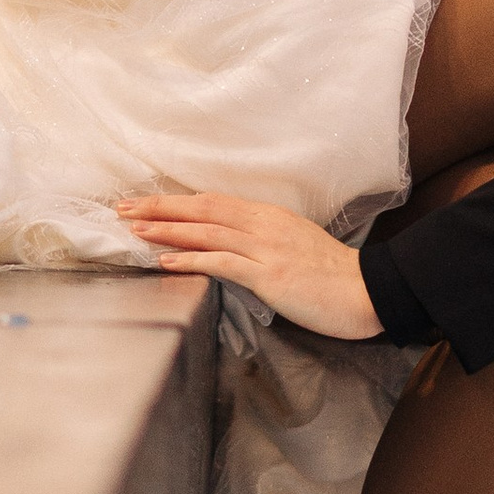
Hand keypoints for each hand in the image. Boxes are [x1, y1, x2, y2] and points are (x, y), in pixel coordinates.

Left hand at [116, 190, 381, 338]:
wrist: (369, 291)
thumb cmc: (334, 276)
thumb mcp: (296, 246)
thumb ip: (263, 242)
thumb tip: (232, 247)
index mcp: (270, 217)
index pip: (214, 203)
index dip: (177, 202)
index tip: (146, 203)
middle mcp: (264, 225)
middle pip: (203, 209)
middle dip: (160, 207)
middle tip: (124, 207)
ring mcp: (266, 249)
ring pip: (207, 231)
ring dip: (167, 229)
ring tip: (134, 229)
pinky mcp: (269, 275)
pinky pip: (222, 262)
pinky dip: (191, 258)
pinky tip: (166, 259)